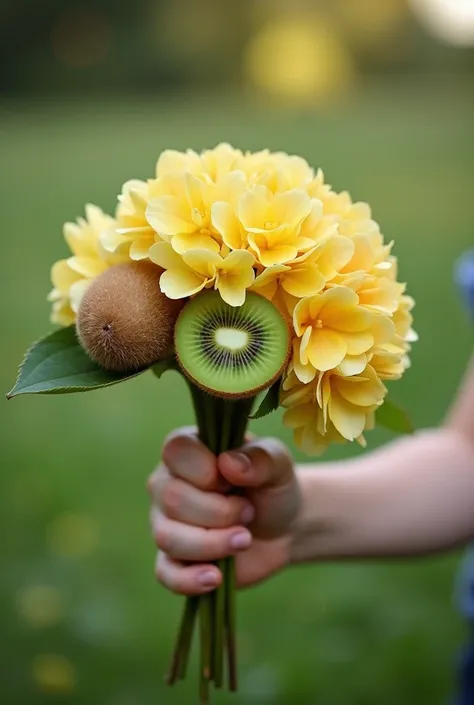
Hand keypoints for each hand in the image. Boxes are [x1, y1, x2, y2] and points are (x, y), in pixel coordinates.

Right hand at [148, 427, 300, 595]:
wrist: (283, 528)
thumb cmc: (272, 487)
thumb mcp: (278, 465)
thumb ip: (261, 457)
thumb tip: (228, 464)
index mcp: (187, 451)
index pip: (175, 450)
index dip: (206, 469)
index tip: (233, 481)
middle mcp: (167, 484)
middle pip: (171, 498)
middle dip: (219, 511)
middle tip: (249, 512)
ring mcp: (166, 523)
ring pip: (167, 537)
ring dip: (212, 543)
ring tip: (244, 540)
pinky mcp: (175, 561)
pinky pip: (165, 574)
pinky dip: (190, 579)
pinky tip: (215, 577)